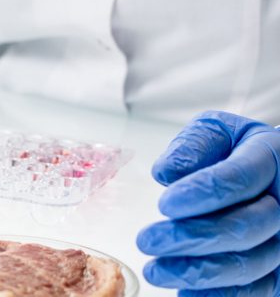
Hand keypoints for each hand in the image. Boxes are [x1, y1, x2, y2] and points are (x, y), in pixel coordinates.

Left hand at [137, 111, 279, 294]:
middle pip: (246, 227)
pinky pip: (257, 290)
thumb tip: (169, 173)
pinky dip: (220, 295)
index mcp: (271, 157)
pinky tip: (185, 293)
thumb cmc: (235, 152)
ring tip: (156, 270)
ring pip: (251, 264)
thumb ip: (192, 146)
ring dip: (199, 272)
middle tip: (147, 240)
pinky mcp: (279, 270)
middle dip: (192, 237)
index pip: (241, 178)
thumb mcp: (216, 132)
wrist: (268, 172)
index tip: (165, 205)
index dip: (203, 193)